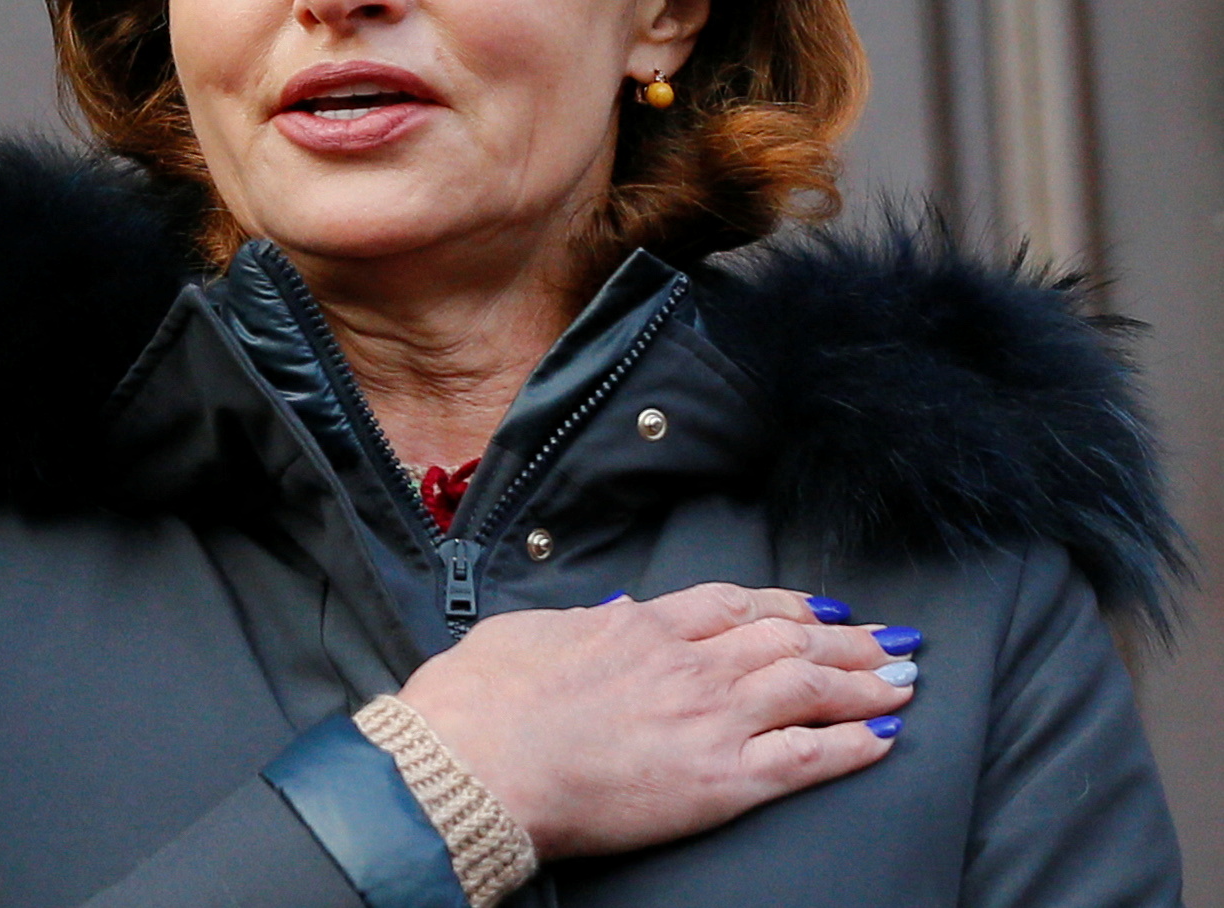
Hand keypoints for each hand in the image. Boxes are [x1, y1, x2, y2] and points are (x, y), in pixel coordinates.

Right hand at [399, 585, 915, 859]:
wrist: (479, 757)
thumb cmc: (484, 700)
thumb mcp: (530, 633)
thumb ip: (578, 623)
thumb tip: (602, 616)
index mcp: (638, 624)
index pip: (732, 604)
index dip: (786, 604)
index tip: (820, 607)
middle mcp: (686, 663)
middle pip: (787, 637)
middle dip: (846, 637)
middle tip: (890, 639)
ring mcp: (709, 718)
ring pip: (809, 686)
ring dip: (865, 681)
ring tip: (904, 680)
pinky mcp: (722, 779)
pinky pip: (807, 757)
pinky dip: (851, 746)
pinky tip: (881, 740)